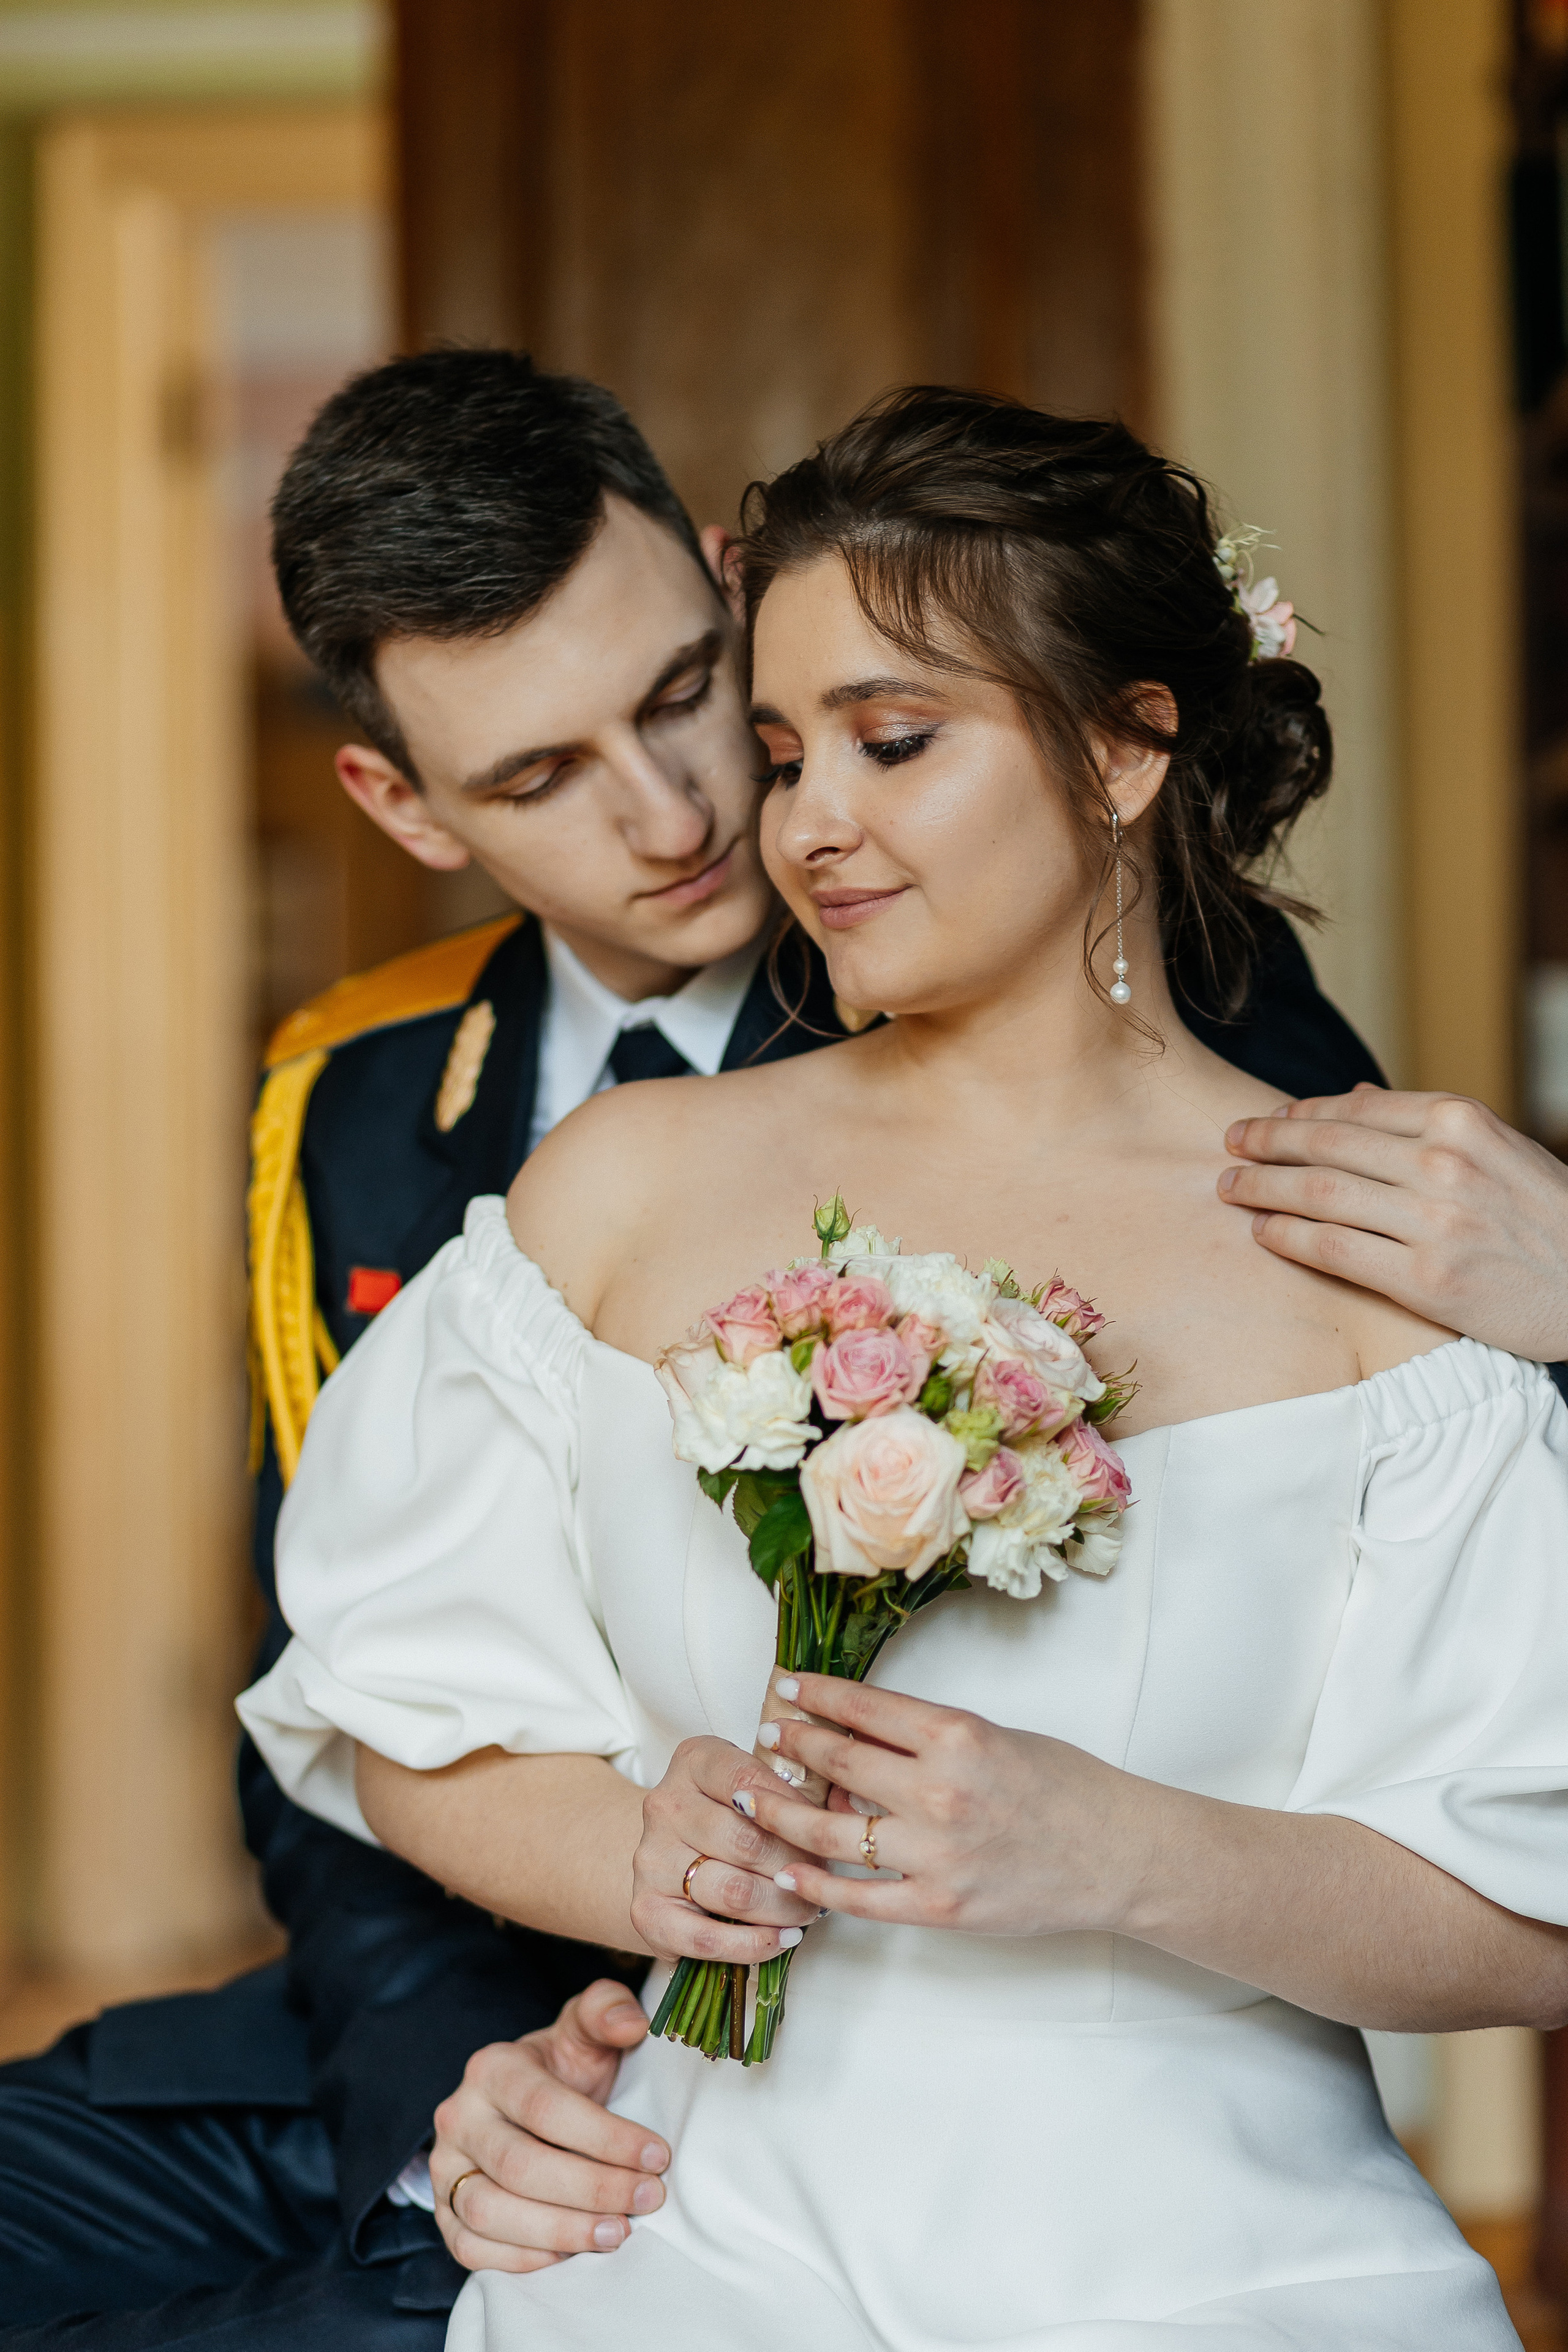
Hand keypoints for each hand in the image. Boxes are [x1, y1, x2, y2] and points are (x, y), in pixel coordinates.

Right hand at [429, 1979, 667, 2273]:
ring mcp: (444, 2168)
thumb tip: (631, 2023)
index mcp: (493, 2067)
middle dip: (592, 2189)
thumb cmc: (565, 2071)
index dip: (605, 2137)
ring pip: (490, 2211)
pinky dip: (521, 2260)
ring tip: (618, 2233)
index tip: (658, 2156)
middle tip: (649, 2199)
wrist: (527, 2109)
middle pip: (520, 2166)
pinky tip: (571, 2255)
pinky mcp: (444, 2213)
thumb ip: (607, 2011)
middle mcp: (459, 2116)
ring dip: (560, 2231)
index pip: (545, 2107)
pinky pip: (471, 2249)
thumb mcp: (586, 2033)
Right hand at [630, 1735, 820, 1963]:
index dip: (796, 1810)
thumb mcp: (756, 1785)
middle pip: (748, 1842)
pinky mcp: (646, 1911)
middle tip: (823, 1880)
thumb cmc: (730, 1817)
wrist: (669, 1856)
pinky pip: (707, 1938)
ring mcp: (651, 1859)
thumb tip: (851, 1810)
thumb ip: (794, 1790)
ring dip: (784, 1908)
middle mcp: (665, 1805)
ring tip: (809, 1910)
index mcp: (694, 1761)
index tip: (823, 1830)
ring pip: (735, 1892)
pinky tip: (783, 1939)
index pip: (751, 1779)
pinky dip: (754, 1945)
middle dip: (798, 1867)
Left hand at [748, 1674, 1147, 1937]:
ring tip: (755, 1796)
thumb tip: (853, 1740)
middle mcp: (940, 1791)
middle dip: (791, 1746)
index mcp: (957, 1736)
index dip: (814, 1695)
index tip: (785, 1686)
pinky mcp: (939, 1906)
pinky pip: (859, 1899)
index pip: (862, 1707)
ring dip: (783, 1812)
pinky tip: (787, 1871)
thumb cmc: (1062, 1786)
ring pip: (830, 1834)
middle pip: (837, 1764)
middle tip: (763, 1736)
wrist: (1116, 1854)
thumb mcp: (993, 1737)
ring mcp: (937, 1854)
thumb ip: (925, 1739)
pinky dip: (815, 1886)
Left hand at [1218, 1084, 1567, 1359]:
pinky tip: (1261, 1230)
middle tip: (1228, 1143)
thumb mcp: (1499, 1148)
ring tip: (1228, 1186)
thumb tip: (1352, 1091)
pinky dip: (1285, 1236)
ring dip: (1262, 1187)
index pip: (1355, 1107)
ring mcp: (1434, 1222)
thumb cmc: (1546, 1217)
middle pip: (1326, 1144)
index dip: (1299, 1112)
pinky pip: (1331, 1249)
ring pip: (1318, 1193)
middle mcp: (1443, 1163)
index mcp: (1462, 1121)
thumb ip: (1426, 1122)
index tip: (1267, 1118)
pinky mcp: (1425, 1280)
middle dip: (1265, 1141)